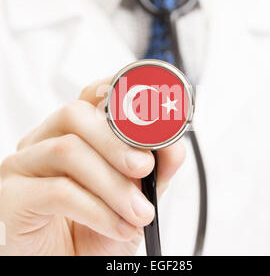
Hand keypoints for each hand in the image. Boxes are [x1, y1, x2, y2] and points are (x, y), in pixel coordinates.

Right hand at [0, 78, 185, 255]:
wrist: (75, 262)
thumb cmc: (101, 226)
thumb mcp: (139, 193)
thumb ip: (157, 166)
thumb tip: (173, 144)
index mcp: (74, 132)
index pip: (91, 95)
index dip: (117, 91)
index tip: (147, 108)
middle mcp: (45, 140)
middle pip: (76, 115)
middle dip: (117, 142)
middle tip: (144, 168)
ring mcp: (24, 165)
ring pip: (68, 150)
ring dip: (113, 184)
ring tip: (139, 212)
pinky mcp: (13, 196)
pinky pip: (57, 190)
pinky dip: (97, 210)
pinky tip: (117, 226)